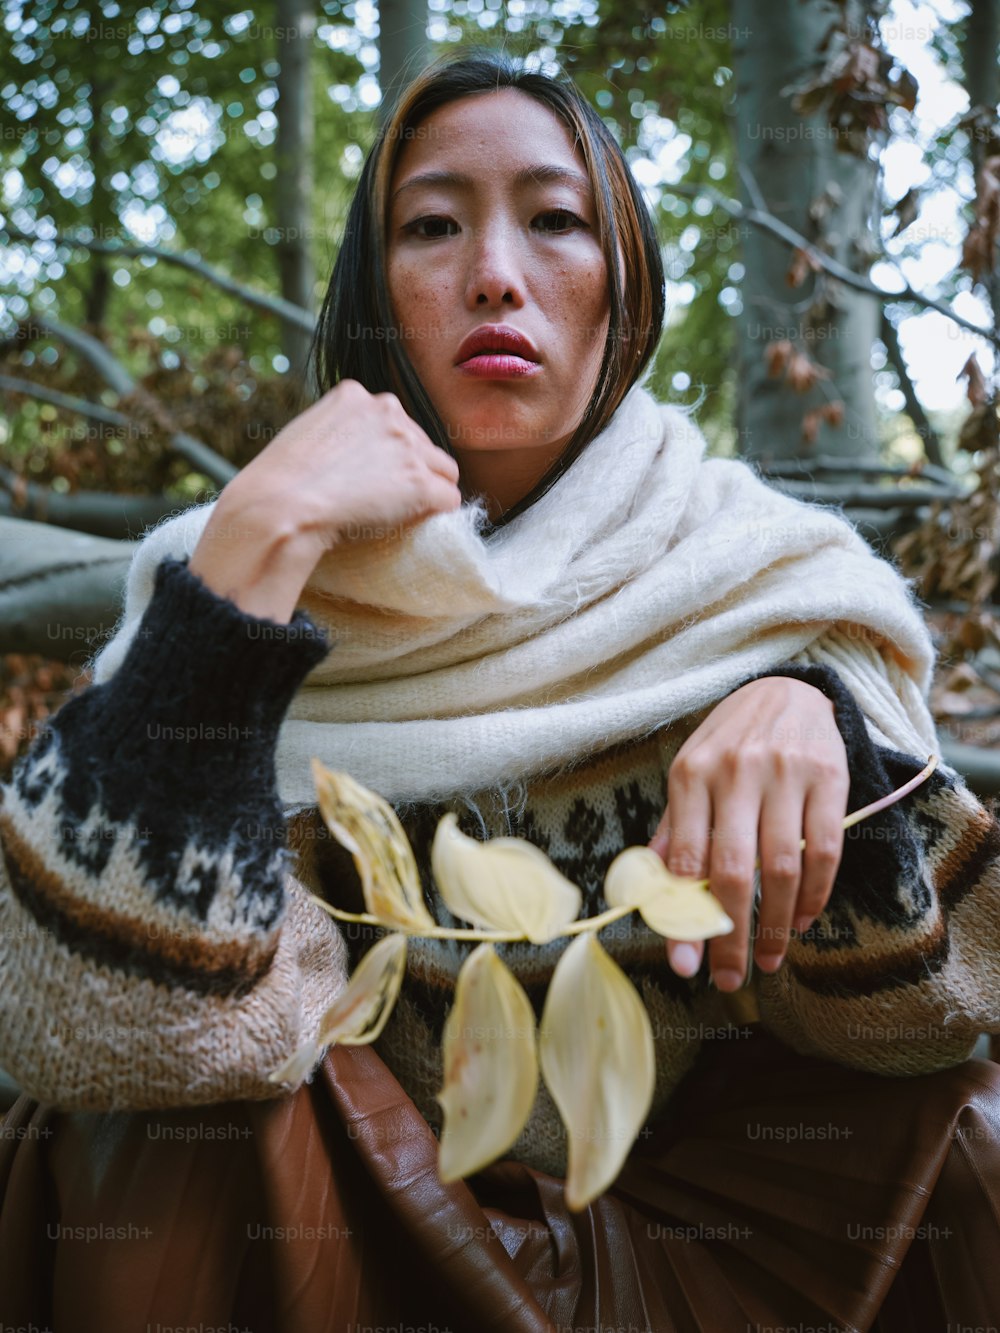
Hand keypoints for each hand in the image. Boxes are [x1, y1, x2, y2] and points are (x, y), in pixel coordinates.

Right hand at [189, 379, 461, 619]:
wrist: (280, 507)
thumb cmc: (278, 483)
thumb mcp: (306, 435)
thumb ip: (337, 433)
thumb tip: (352, 455)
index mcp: (355, 395)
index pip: (393, 421)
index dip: (386, 452)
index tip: (368, 474)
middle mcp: (387, 411)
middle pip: (423, 443)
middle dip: (410, 469)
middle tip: (382, 498)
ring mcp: (408, 447)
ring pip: (443, 470)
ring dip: (427, 491)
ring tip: (395, 513)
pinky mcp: (422, 483)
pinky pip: (449, 499)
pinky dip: (436, 514)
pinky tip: (412, 524)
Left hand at [648, 677, 849, 990]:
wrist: (788, 690)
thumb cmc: (729, 743)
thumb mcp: (690, 775)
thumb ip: (674, 831)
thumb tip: (652, 892)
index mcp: (691, 774)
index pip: (687, 858)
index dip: (685, 917)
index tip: (685, 964)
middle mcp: (736, 772)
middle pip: (734, 870)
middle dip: (731, 935)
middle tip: (730, 978)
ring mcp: (785, 774)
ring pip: (783, 867)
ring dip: (776, 925)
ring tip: (769, 960)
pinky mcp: (829, 778)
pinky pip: (826, 850)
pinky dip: (815, 895)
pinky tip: (802, 920)